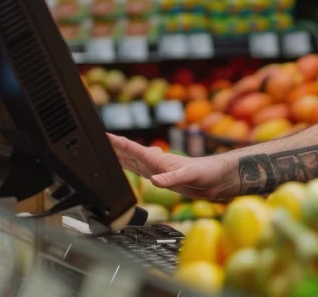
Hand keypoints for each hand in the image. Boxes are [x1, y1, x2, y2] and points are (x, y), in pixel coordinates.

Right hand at [108, 134, 235, 200]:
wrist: (220, 179)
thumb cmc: (209, 173)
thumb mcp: (191, 177)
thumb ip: (173, 178)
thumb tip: (154, 180)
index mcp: (159, 161)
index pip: (133, 150)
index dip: (117, 143)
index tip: (103, 136)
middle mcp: (157, 163)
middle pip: (130, 153)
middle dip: (114, 146)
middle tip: (97, 140)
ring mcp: (160, 170)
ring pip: (134, 161)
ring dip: (120, 155)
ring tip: (107, 151)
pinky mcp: (165, 178)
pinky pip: (142, 170)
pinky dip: (131, 167)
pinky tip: (129, 167)